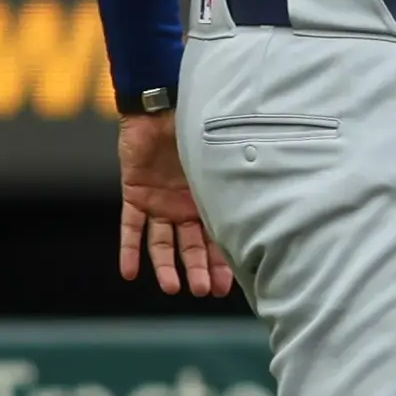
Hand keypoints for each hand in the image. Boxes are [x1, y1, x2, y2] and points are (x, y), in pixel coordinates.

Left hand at [118, 112, 233, 296]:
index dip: (220, 263)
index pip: (215, 238)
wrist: (163, 104)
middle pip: (190, 245)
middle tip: (202, 291)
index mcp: (208, 198)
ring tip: (172, 288)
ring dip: (166, 266)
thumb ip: (229, 185)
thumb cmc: (199, 126)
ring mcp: (160, 201)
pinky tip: (130, 273)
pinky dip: (129, 250)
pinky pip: (130, 227)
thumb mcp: (217, 162)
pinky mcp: (135, 193)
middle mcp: (184, 204)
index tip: (224, 288)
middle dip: (198, 269)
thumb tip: (265, 207)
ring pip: (163, 242)